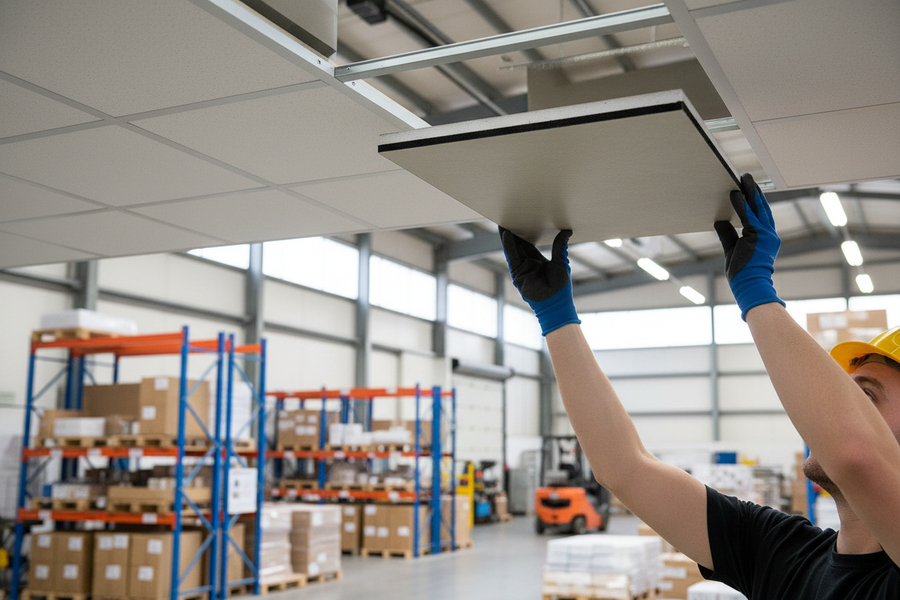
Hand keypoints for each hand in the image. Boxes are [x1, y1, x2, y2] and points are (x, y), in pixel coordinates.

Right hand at [499, 227, 580, 334]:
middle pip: (518, 245)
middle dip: (513, 233)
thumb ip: (560, 246)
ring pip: (513, 249)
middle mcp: (528, 264)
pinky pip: (512, 257)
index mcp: (538, 261)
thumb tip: (567, 231)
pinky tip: (506, 235)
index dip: (524, 233)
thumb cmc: (561, 286)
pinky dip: (509, 246)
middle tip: (509, 218)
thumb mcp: (561, 261)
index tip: (521, 221)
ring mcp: (522, 268)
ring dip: (508, 237)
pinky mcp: (518, 273)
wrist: (556, 303)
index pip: (528, 244)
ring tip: (503, 223)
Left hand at [714, 173, 784, 319]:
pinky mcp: (757, 236)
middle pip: (762, 208)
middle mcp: (769, 234)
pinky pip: (747, 216)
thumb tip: (719, 221)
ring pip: (757, 208)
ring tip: (743, 178)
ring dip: (749, 192)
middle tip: (747, 177)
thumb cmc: (743, 274)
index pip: (761, 215)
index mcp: (766, 239)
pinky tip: (735, 193)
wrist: (751, 287)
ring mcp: (765, 235)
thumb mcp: (732, 250)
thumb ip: (728, 234)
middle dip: (754, 191)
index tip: (750, 189)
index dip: (755, 201)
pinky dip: (741, 204)